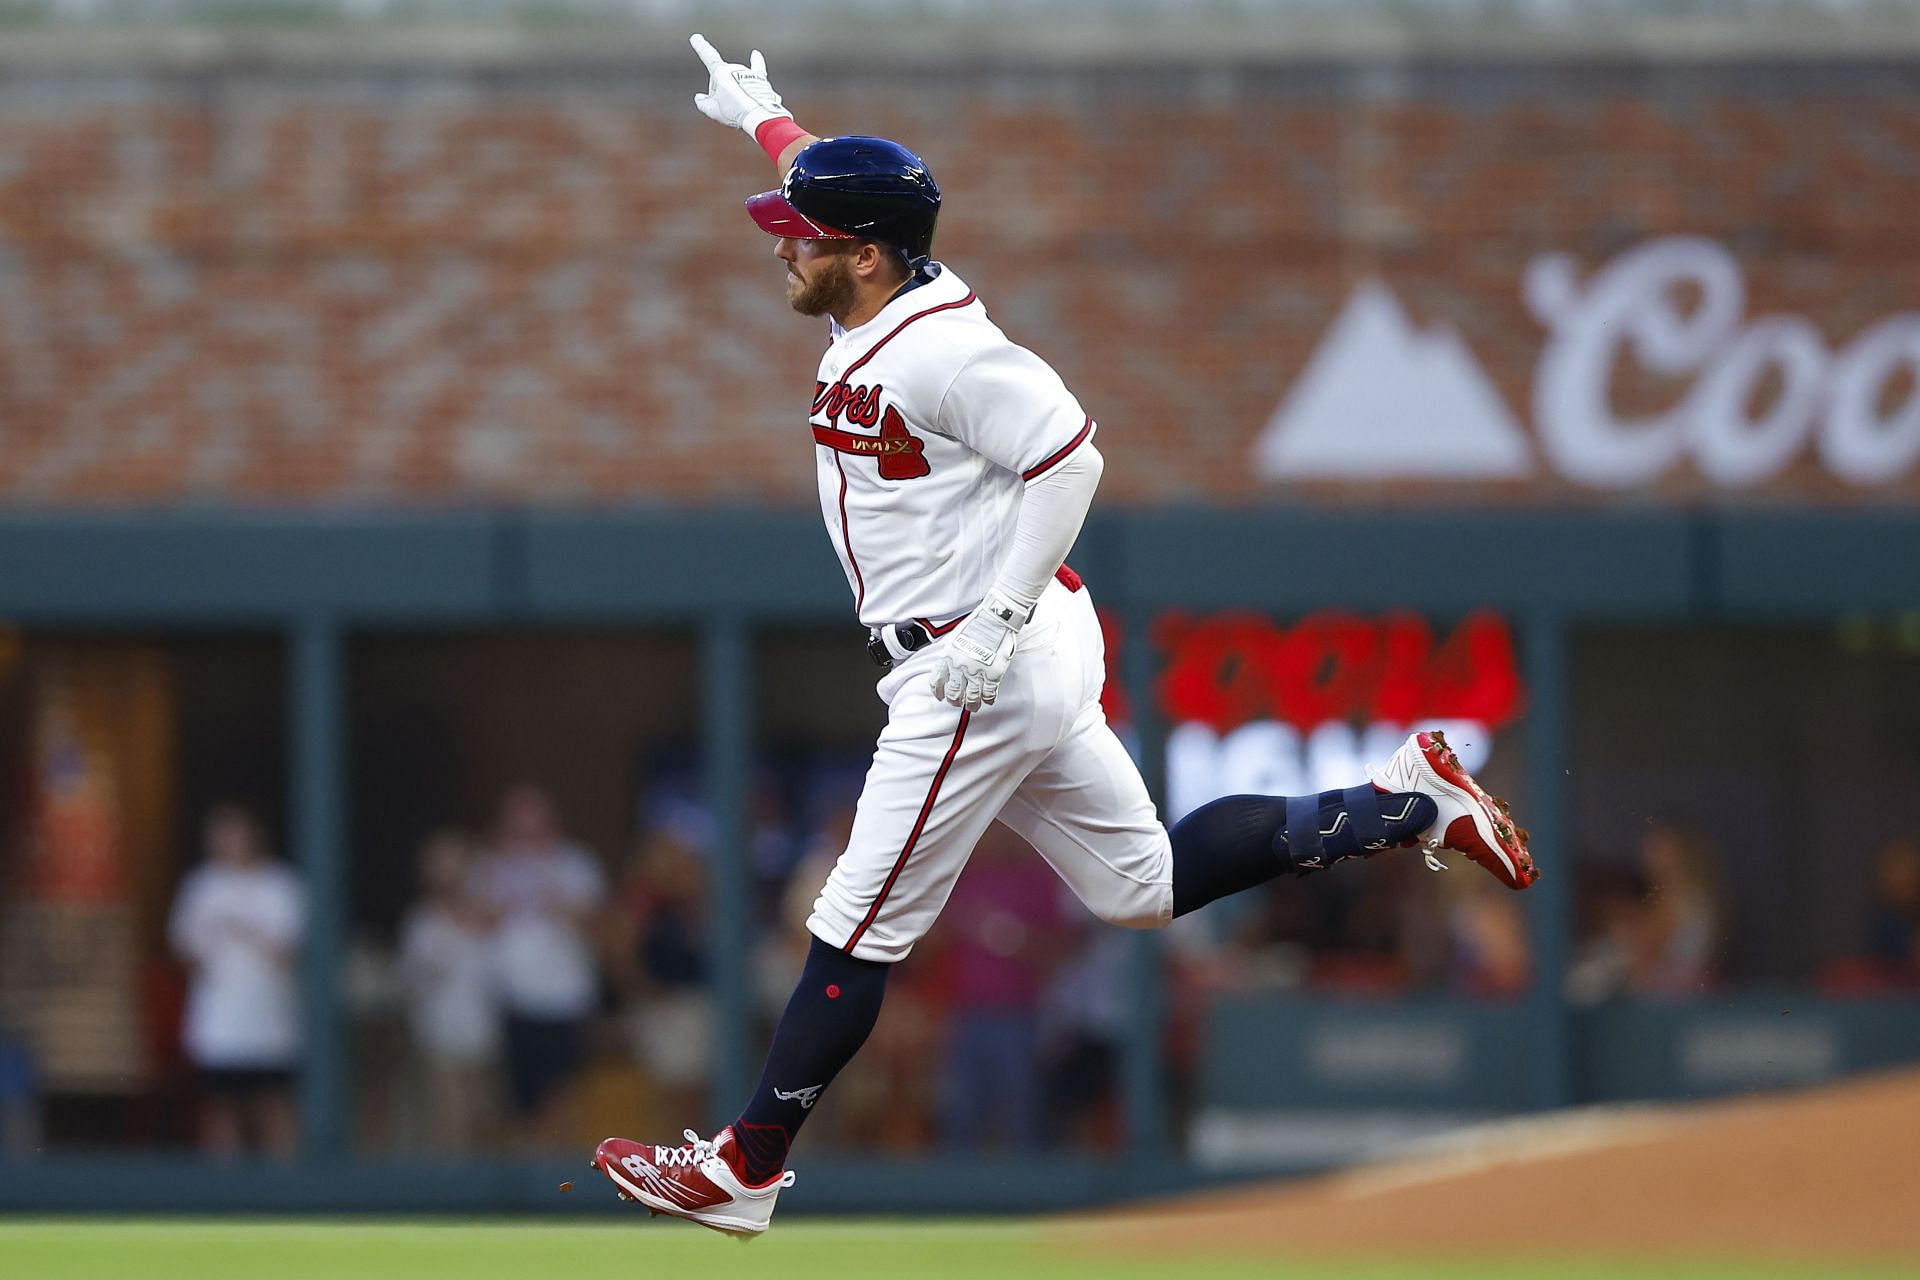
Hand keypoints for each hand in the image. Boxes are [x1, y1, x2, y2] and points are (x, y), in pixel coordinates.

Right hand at [689, 33, 791, 135]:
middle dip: (722, 92)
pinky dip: (757, 61)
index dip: (701, 46)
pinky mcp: (761, 79)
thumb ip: (703, 103)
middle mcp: (735, 67)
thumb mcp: (713, 110)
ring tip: (741, 107)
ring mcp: (748, 72)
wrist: (759, 115)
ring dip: (737, 92)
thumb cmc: (735, 112)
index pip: (708, 55)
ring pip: (737, 80)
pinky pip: (758, 67)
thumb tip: (699, 98)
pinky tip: (756, 54)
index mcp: (720, 71)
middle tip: (727, 107)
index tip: (695, 37)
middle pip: (723, 78)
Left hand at [930, 588, 1026, 710]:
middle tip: (958, 703)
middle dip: (955, 700)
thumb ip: (951, 654)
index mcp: (948, 656)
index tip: (940, 696)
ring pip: (971, 697)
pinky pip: (989, 693)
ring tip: (974, 706)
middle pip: (954, 693)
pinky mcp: (993, 674)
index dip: (938, 691)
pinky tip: (988, 700)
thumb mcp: (954, 638)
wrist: (996, 618)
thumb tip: (949, 667)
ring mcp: (976, 671)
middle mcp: (959, 666)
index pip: (937, 680)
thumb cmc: (977, 624)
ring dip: (972, 704)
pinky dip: (988, 700)